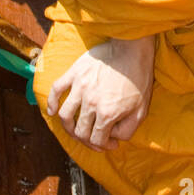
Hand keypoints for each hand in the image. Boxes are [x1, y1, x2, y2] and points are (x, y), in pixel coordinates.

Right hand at [46, 36, 155, 151]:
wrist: (133, 48)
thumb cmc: (139, 78)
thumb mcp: (142, 109)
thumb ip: (128, 129)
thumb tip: (115, 139)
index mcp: (107, 113)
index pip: (97, 140)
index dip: (103, 146)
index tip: (109, 144)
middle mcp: (90, 103)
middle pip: (80, 131)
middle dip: (86, 140)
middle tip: (94, 138)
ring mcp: (80, 88)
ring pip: (65, 116)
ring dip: (68, 127)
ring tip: (75, 129)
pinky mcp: (74, 74)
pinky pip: (56, 91)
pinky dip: (51, 103)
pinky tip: (53, 112)